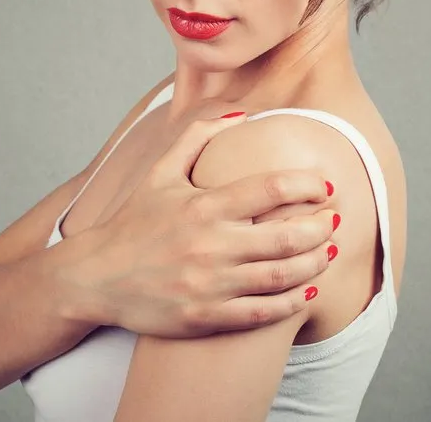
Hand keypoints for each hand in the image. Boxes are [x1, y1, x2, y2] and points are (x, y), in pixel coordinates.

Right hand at [83, 112, 337, 338]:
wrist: (94, 278)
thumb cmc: (132, 223)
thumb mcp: (159, 172)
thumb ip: (197, 137)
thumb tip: (242, 113)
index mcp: (203, 205)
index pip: (269, 189)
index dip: (307, 185)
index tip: (326, 186)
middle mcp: (209, 244)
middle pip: (285, 236)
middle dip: (321, 228)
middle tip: (337, 221)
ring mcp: (208, 284)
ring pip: (279, 276)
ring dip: (314, 264)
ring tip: (330, 253)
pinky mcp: (204, 317)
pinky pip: (261, 313)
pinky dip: (292, 303)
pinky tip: (308, 292)